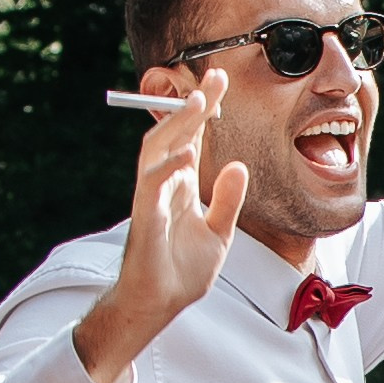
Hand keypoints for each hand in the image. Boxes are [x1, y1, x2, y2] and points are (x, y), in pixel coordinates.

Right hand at [74, 73, 250, 382]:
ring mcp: (151, 198)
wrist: (160, 304)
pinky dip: (167, 167)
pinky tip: (186, 152)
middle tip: (214, 78)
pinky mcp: (144, 218)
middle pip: (175, 134)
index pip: (192, 137)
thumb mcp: (218, 233)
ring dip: (177, 125)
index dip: (206, 110)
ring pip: (158, 150)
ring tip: (198, 103)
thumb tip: (238, 165)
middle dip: (193, 105)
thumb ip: (228, 200)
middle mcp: (164, 184)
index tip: (222, 82)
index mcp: (180, 184)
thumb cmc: (181, 270)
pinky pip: (151, 185)